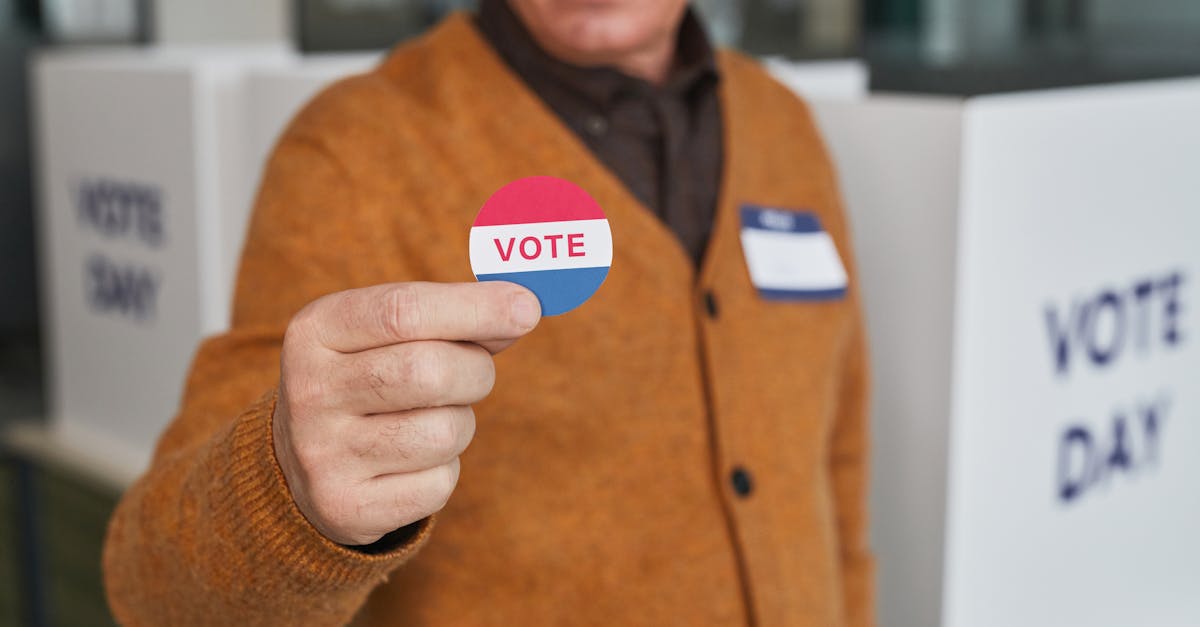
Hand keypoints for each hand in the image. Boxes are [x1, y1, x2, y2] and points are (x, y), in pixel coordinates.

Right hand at [271, 282, 540, 545]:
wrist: (304, 467)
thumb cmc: (372, 380)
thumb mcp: (389, 335)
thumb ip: (455, 317)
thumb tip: (522, 312)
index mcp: (315, 330)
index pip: (403, 311)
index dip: (474, 308)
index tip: (528, 309)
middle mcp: (308, 391)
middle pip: (429, 372)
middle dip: (475, 372)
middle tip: (474, 375)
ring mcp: (322, 454)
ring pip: (443, 433)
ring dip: (460, 424)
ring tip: (431, 421)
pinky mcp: (346, 507)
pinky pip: (438, 483)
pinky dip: (444, 470)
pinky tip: (412, 463)